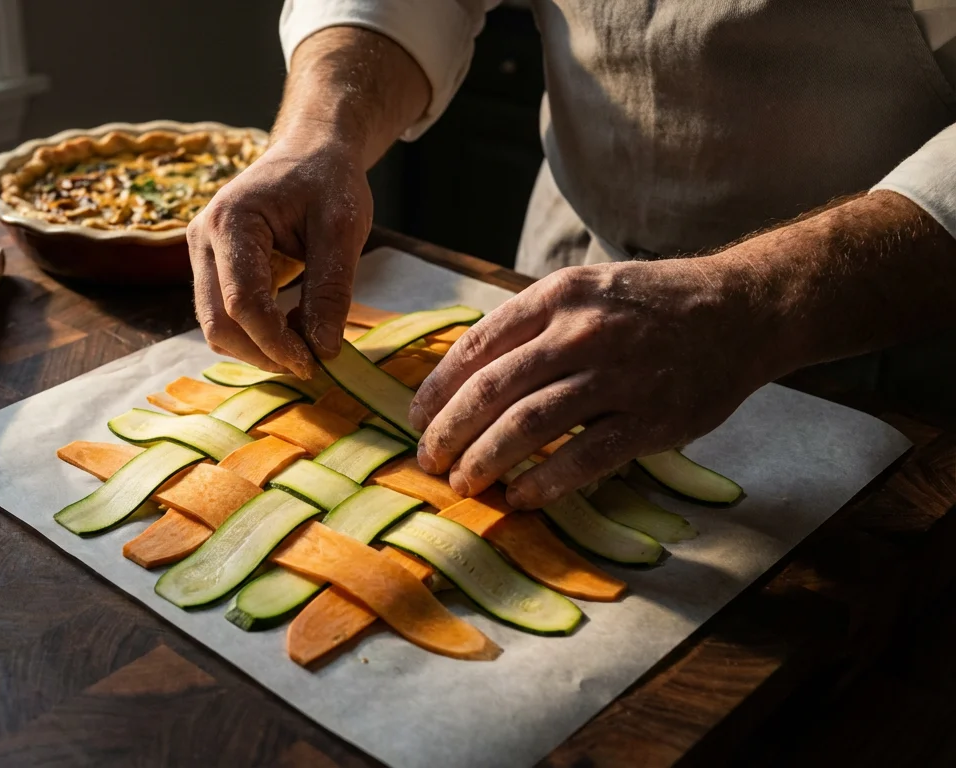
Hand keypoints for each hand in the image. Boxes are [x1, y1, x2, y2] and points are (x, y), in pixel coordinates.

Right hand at [188, 134, 371, 378]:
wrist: (309, 153)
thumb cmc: (327, 180)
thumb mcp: (343, 228)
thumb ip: (331, 288)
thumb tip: (324, 350)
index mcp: (230, 220)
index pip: (242, 300)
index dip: (275, 341)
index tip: (313, 363)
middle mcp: (202, 238)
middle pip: (218, 322)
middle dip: (263, 353)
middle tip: (310, 366)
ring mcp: (201, 255)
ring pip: (216, 327)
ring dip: (257, 350)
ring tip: (304, 349)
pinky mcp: (211, 268)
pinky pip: (224, 316)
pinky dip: (255, 336)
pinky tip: (292, 332)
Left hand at [408, 256, 783, 508]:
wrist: (742, 308)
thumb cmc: (652, 304)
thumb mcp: (585, 290)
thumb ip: (531, 325)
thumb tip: (465, 376)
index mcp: (557, 296)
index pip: (477, 347)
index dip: (437, 389)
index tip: (416, 418)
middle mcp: (581, 332)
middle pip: (492, 390)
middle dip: (449, 431)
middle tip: (428, 460)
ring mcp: (618, 375)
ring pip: (528, 425)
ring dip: (485, 460)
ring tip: (464, 483)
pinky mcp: (652, 418)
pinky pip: (584, 458)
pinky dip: (545, 483)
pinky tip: (520, 498)